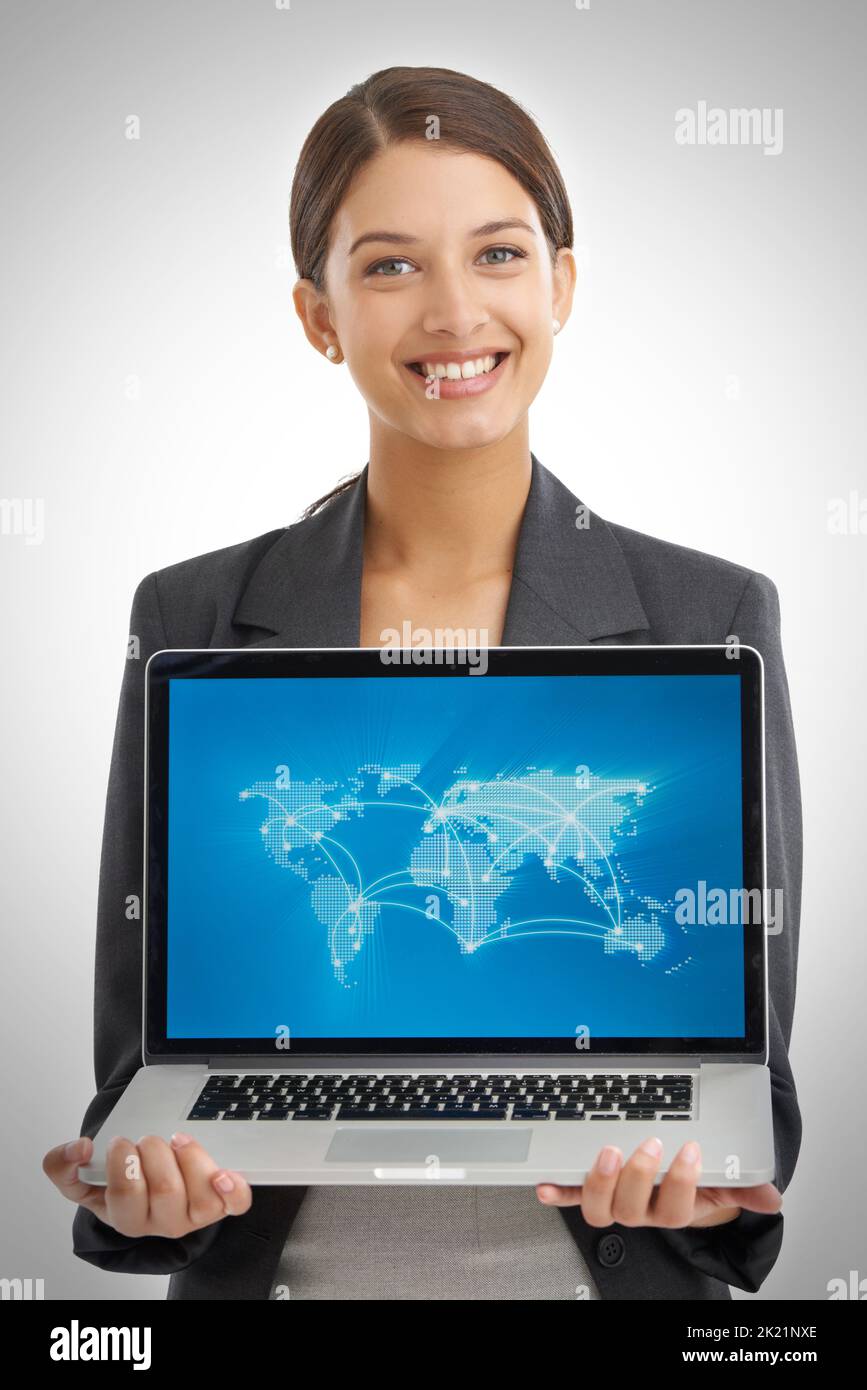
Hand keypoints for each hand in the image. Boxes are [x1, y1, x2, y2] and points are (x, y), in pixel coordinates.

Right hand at [43, 1132, 251, 1237]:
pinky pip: (235, 1204)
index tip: (121, 1142)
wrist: (146, 1185)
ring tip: (176, 1141)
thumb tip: (79, 1149)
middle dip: (155, 1151)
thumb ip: (62, 1165)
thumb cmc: (117, 1180)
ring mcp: (194, 1214)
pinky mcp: (220, 1203)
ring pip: (200, 1192)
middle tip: (148, 1141)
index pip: (125, 1194)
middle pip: (165, 1189)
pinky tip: (224, 1174)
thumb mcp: (79, 1178)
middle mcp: (162, 1223)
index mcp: (126, 1218)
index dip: (124, 1162)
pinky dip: (233, 1189)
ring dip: (189, 1156)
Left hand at [536, 1138, 781, 1228]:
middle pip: (632, 1210)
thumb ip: (744, 1188)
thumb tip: (770, 1197)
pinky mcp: (591, 1190)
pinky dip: (556, 1192)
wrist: (679, 1191)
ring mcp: (614, 1201)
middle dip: (639, 1176)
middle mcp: (640, 1211)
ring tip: (606, 1152)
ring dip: (599, 1182)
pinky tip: (543, 1184)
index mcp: (673, 1209)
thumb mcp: (723, 1184)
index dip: (682, 1182)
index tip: (690, 1149)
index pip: (677, 1208)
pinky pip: (570, 1197)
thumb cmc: (696, 1184)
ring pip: (600, 1208)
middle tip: (649, 1145)